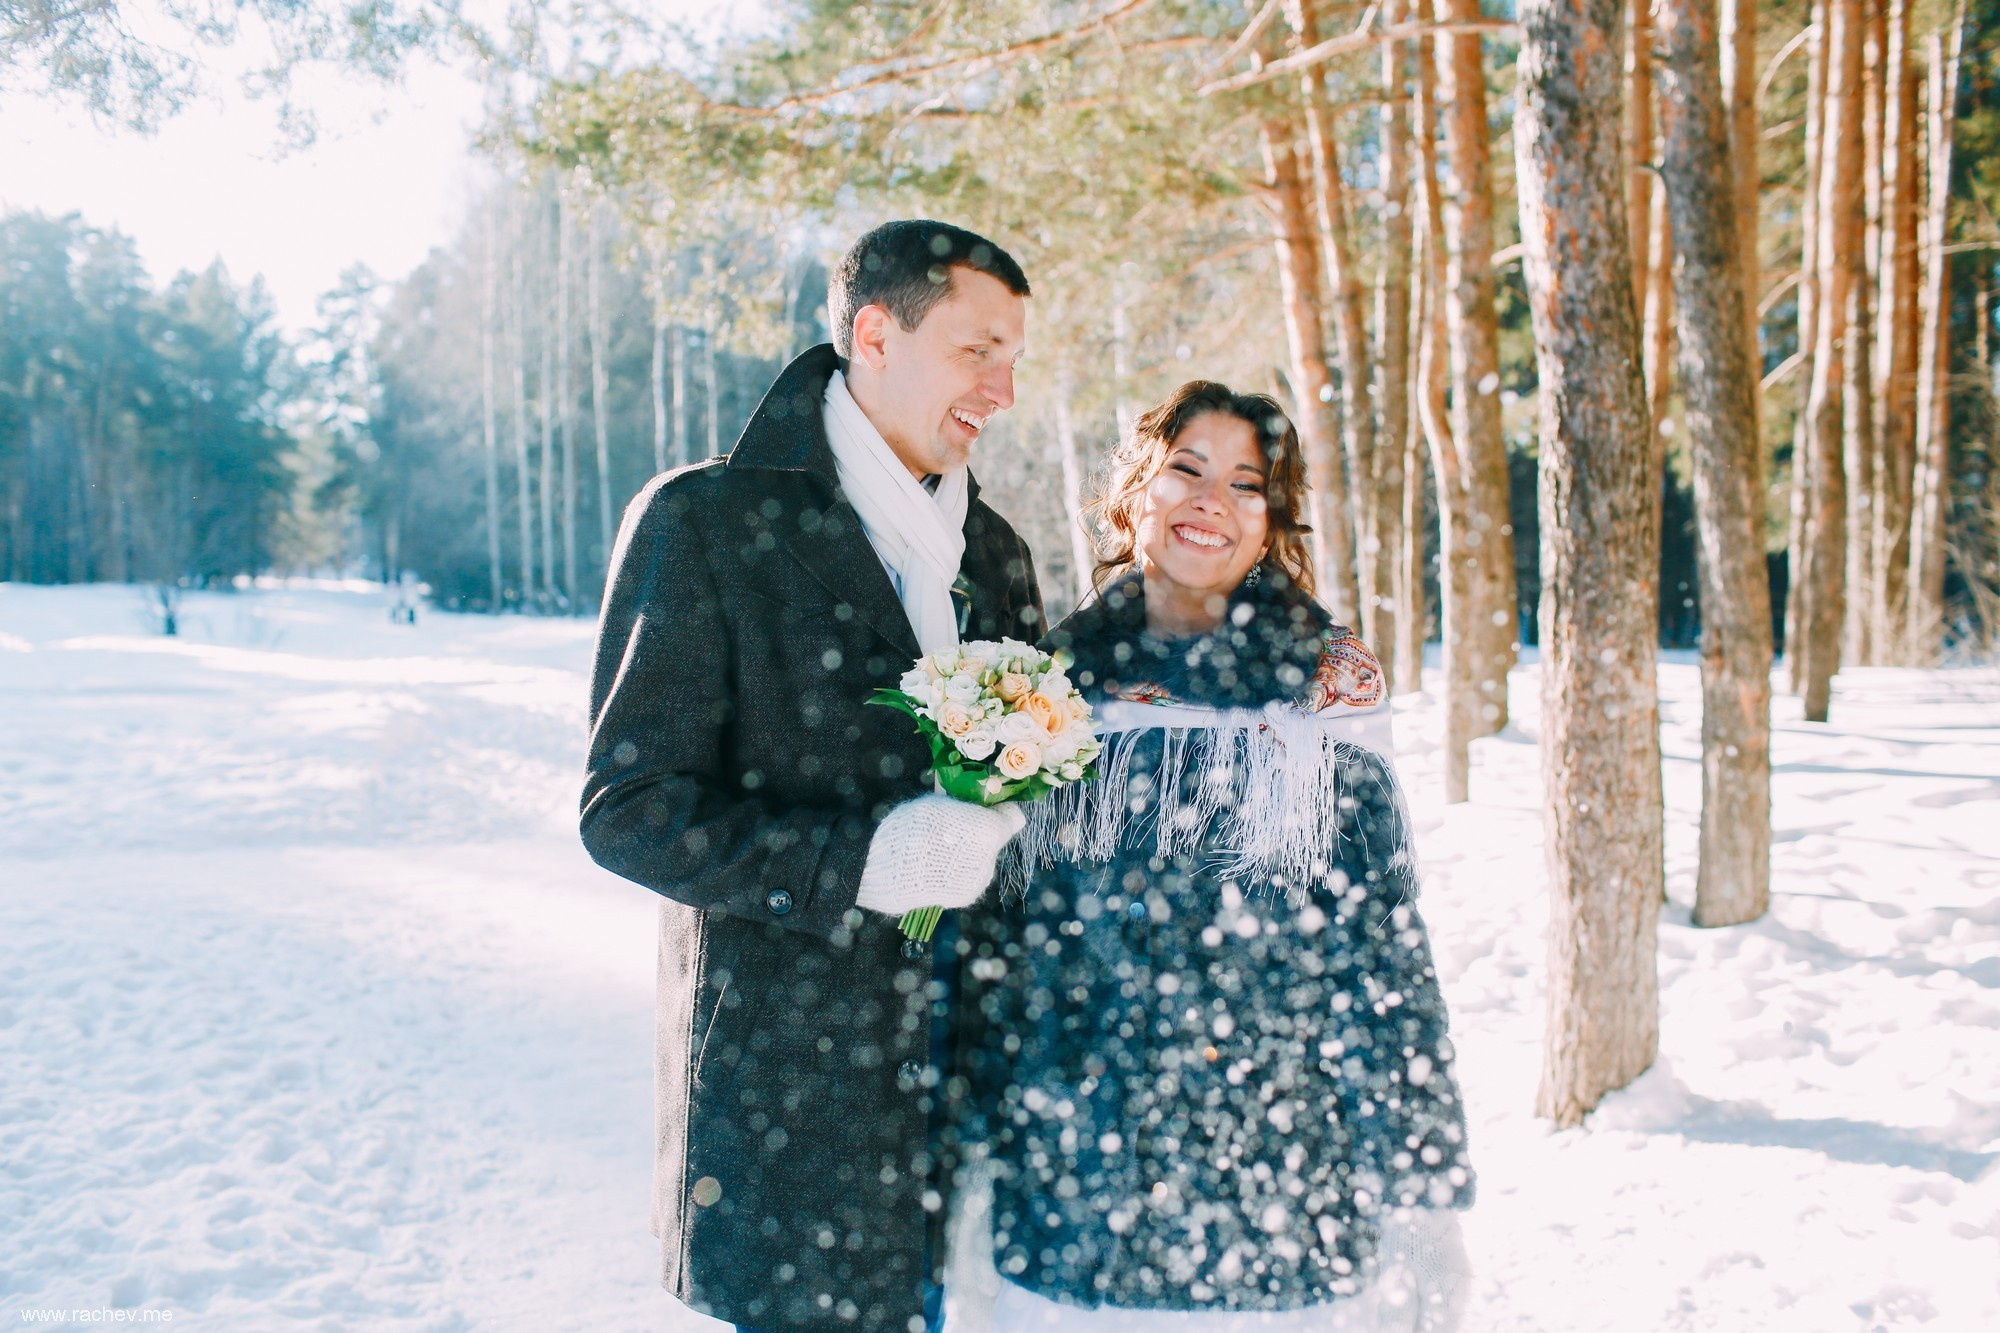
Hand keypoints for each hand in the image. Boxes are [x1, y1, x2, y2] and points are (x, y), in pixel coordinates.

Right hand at [854, 794, 1027, 915]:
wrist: (888, 872)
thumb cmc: (911, 829)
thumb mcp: (937, 805)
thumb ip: (963, 805)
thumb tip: (974, 802)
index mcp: (989, 830)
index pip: (1012, 817)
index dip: (999, 811)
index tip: (985, 808)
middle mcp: (992, 857)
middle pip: (994, 838)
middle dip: (979, 832)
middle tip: (950, 828)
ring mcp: (980, 879)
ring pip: (983, 858)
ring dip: (968, 852)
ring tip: (937, 850)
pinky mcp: (967, 895)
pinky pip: (969, 875)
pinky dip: (958, 870)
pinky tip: (936, 867)